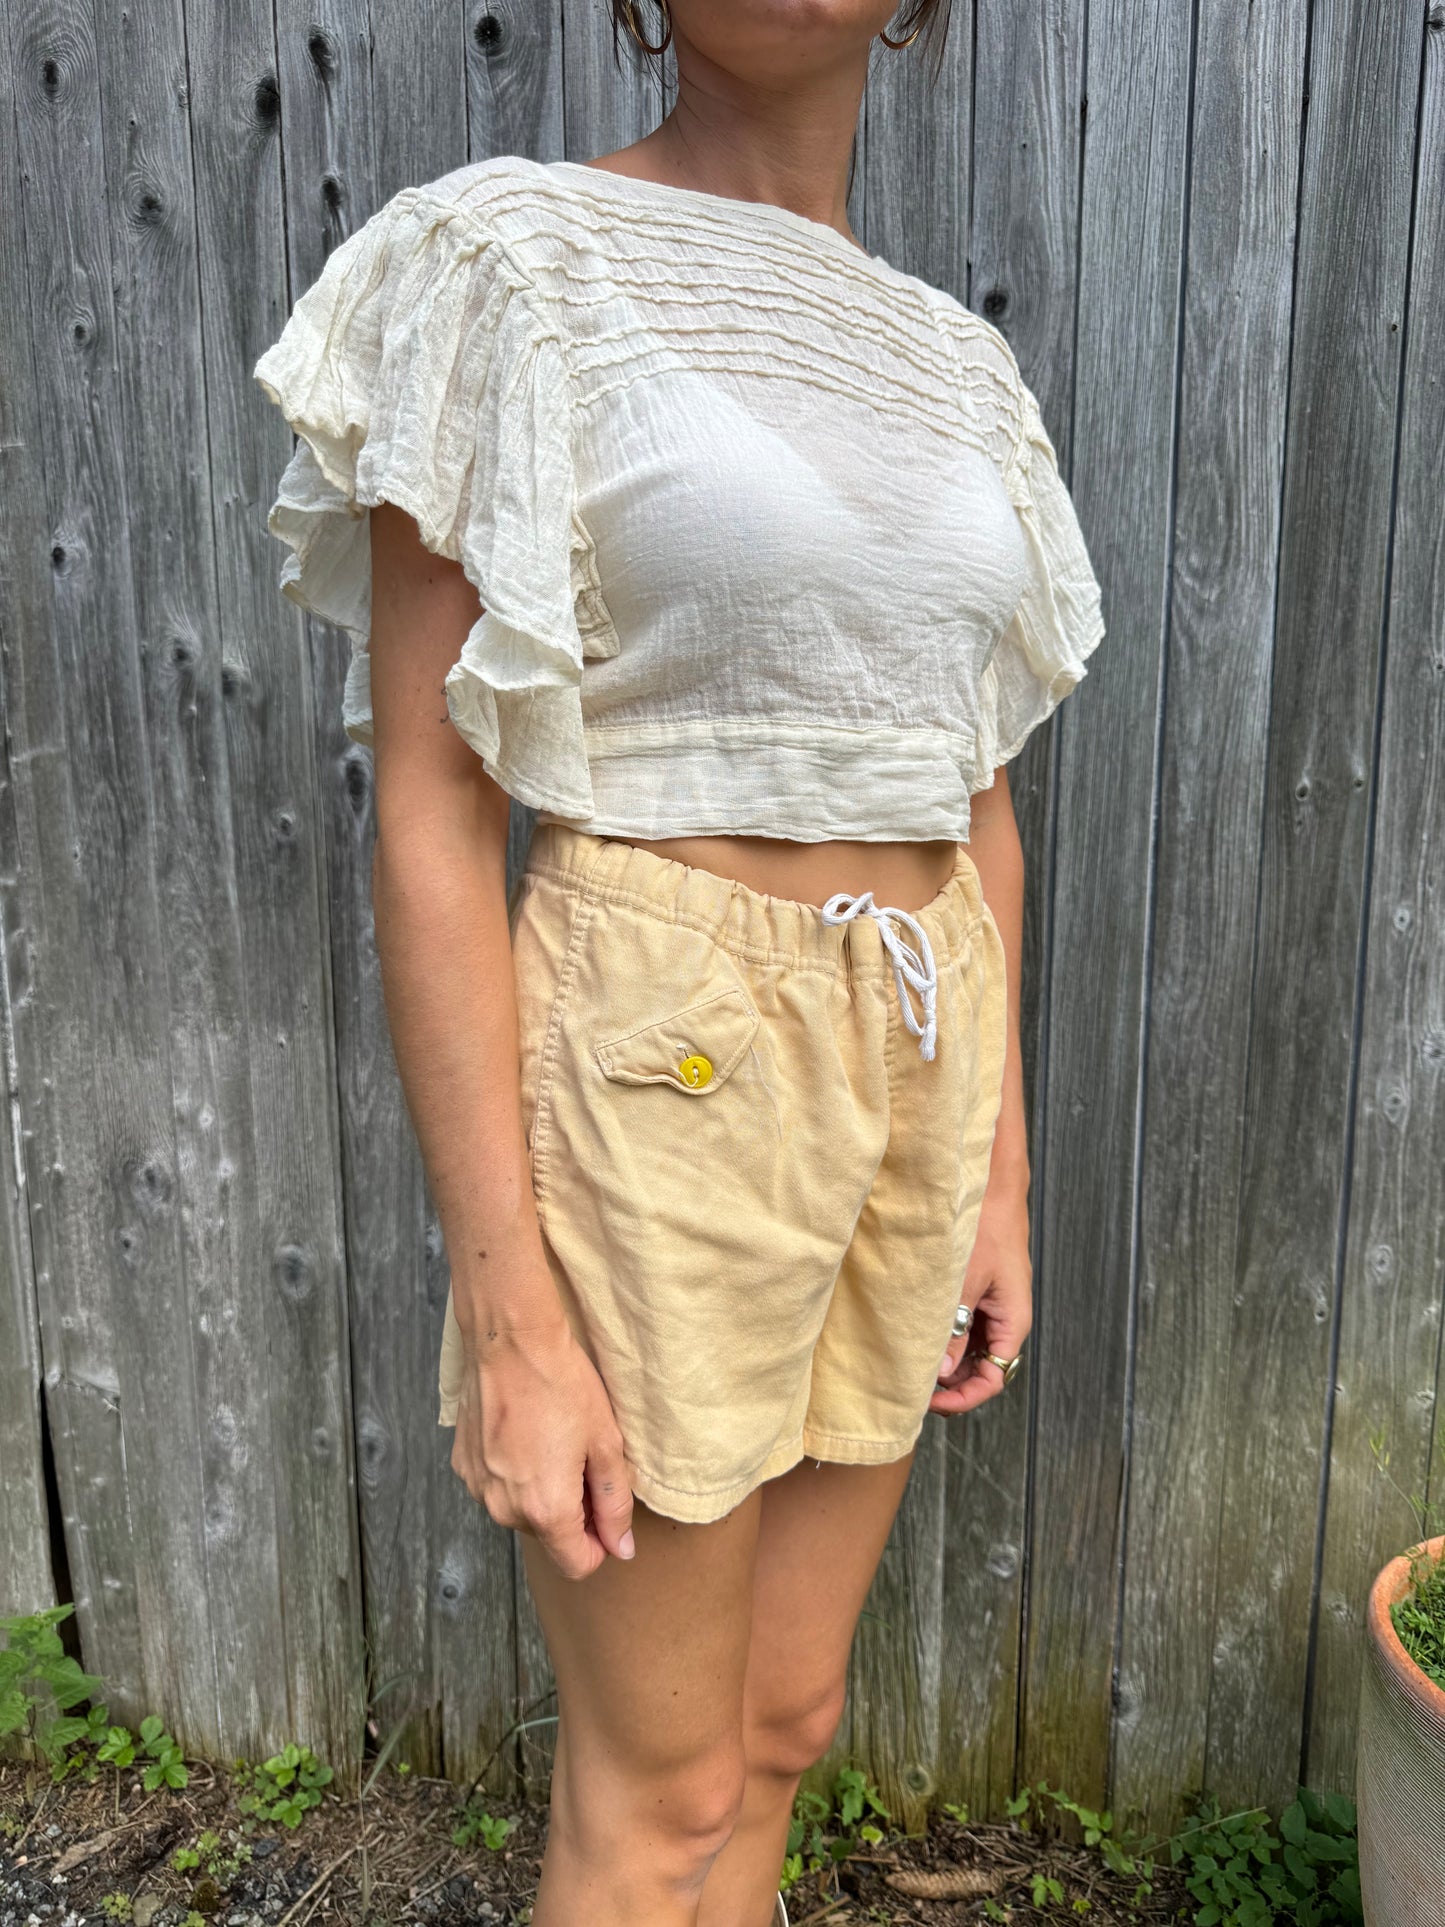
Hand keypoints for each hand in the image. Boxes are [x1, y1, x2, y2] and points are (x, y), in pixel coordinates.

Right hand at [450, 1315, 635, 1580]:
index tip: (606, 1510)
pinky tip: (525, 1435)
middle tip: (582, 1459)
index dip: (600, 1545)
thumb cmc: (562, 1384)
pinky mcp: (465, 1465)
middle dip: (571, 1511)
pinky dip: (514, 1473)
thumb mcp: (605, 1441)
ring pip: (521, 1512)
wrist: (510, 1340)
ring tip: (552, 1442)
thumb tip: (621, 1548)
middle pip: (549, 1537)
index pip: (577, 1565)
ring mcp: (479, 1487)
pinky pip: (497, 1487)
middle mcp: (505, 1508)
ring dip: (541, 1492)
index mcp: (546, 1509)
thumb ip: (615, 1502)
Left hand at [930, 1181, 1031, 1415]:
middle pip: (981, 1371)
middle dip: (950, 1384)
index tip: (928, 1400)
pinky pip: (963, 1329)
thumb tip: (942, 1373)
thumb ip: (954, 1328)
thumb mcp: (965, 1280)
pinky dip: (943, 1338)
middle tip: (911, 1386)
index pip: (993, 1380)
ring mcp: (991, 1309)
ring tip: (910, 1363)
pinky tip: (918, 1337)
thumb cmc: (987, 1227)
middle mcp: (1005, 1321)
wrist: (992, 1188)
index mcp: (1012, 1322)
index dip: (962, 1398)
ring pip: (970, 1353)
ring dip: (944, 1362)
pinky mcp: (979, 1296)